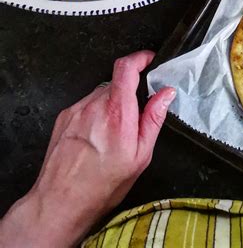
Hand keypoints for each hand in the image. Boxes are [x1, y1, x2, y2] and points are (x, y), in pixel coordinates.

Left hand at [0, 51, 174, 247]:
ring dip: (111, 106)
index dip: (140, 57)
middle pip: (117, 83)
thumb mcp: (140, 156)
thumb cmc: (101, 185)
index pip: (126, 67)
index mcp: (118, 114)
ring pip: (102, 94)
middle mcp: (95, 106)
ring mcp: (77, 110)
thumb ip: (154, 119)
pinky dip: (96, 114)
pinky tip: (95, 139)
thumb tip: (166, 95)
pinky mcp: (65, 116)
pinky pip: (87, 105)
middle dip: (128, 95)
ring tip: (111, 136)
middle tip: (133, 119)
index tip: (148, 59)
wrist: (60, 201)